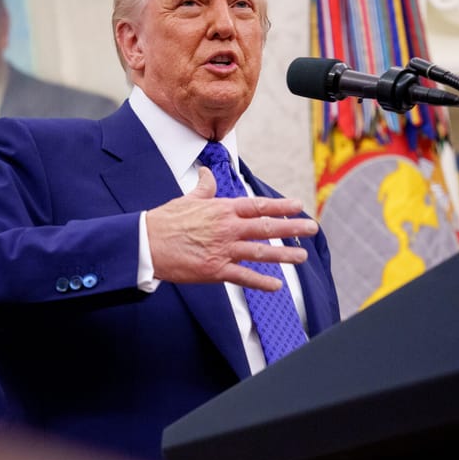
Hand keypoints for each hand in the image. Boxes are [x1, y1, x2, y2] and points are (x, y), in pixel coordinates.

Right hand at [146, 167, 318, 291]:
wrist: (146, 243)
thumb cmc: (165, 220)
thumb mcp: (187, 198)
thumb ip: (203, 187)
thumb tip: (207, 173)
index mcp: (222, 209)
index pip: (257, 206)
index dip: (280, 206)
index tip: (298, 206)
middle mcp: (227, 228)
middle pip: (266, 227)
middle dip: (292, 228)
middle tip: (312, 229)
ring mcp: (222, 249)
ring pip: (260, 252)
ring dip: (283, 255)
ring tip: (301, 257)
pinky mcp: (214, 270)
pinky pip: (243, 277)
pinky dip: (261, 282)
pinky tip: (277, 286)